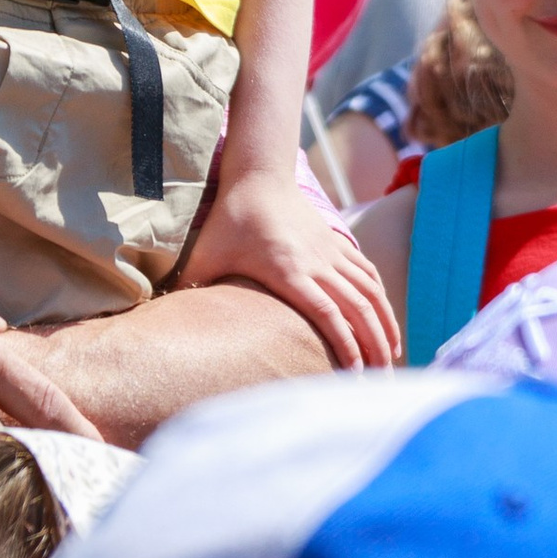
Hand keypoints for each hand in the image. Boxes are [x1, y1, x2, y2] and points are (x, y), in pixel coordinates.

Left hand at [184, 171, 400, 369]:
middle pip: (357, 308)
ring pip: (369, 291)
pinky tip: (386, 320)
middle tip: (381, 380)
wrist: (258, 176)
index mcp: (288, 270)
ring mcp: (330, 251)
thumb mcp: (206, 255)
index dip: (345, 344)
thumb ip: (191, 288)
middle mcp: (317, 262)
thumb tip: (163, 319)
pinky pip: (367, 273)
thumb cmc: (230, 220)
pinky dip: (381, 298)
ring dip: (385, 324)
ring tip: (392, 356)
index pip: (326, 313)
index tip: (354, 373)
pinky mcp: (337, 243)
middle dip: (374, 345)